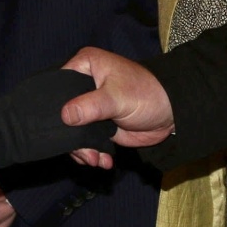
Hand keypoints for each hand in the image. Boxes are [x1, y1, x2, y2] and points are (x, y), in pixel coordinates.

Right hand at [61, 48, 175, 160]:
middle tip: (85, 153)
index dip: (55, 107)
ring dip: (82, 150)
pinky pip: (85, 141)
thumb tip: (64, 116)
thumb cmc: (147, 94)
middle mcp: (84, 84)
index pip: (57, 85)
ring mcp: (90, 107)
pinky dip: (91, 153)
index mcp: (85, 66)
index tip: (59, 128)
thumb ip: (90, 106)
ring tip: (96, 159)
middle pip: (63, 113)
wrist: (171, 114)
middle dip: (70, 137)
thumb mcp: (117, 97)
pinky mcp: (98, 125)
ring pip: (72, 131)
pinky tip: (103, 160)